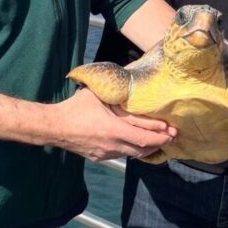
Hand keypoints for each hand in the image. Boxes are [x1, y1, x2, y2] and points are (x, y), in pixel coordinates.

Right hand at [52, 88, 175, 161]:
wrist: (55, 127)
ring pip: (134, 154)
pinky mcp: (101, 158)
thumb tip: (134, 70)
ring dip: (148, 148)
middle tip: (172, 136)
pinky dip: (133, 150)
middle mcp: (112, 145)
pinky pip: (122, 155)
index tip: (171, 129)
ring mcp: (106, 153)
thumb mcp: (97, 94)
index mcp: (113, 130)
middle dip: (160, 143)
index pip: (144, 136)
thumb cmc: (76, 108)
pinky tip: (138, 144)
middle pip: (143, 149)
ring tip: (159, 140)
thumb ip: (117, 87)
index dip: (160, 134)